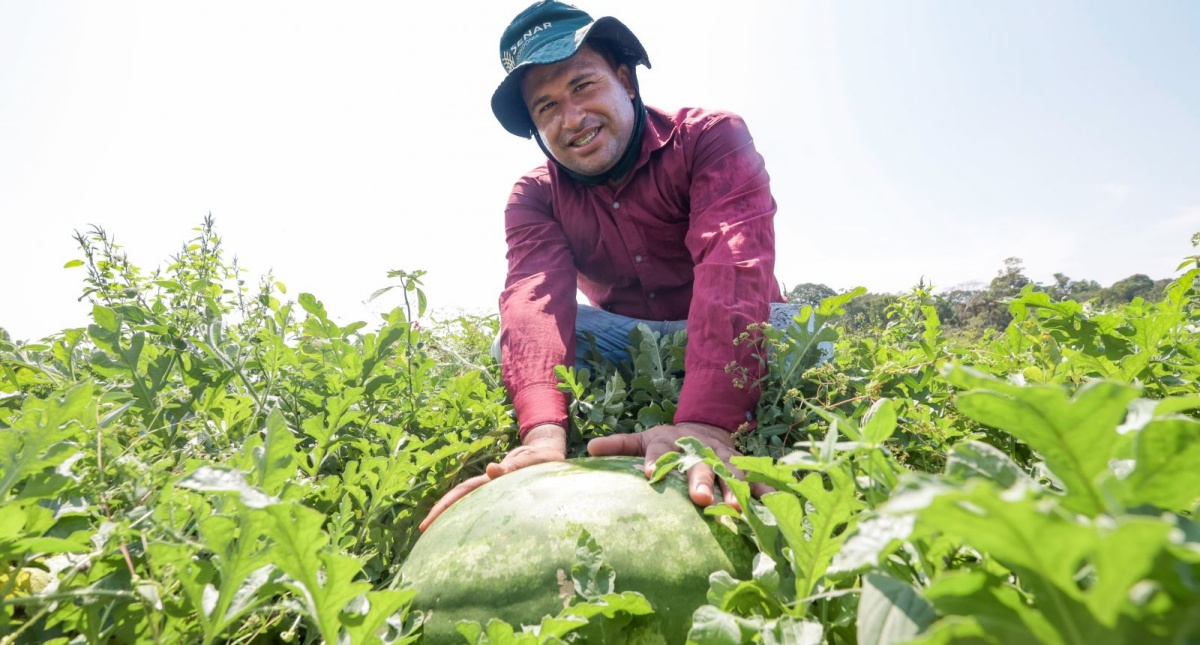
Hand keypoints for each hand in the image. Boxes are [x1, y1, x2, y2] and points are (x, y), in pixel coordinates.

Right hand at [418, 424, 566, 531]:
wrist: (547, 453)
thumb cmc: (538, 458)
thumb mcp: (528, 460)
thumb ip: (512, 466)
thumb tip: (491, 470)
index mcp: (491, 480)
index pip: (462, 493)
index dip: (444, 506)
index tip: (428, 523)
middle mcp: (489, 486)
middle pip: (460, 499)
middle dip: (441, 514)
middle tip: (423, 531)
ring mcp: (496, 491)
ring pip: (469, 505)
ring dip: (453, 518)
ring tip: (438, 537)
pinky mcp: (505, 496)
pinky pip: (484, 510)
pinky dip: (471, 521)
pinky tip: (465, 534)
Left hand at [587, 421, 770, 509]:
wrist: (706, 426)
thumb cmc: (668, 441)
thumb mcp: (644, 439)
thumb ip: (620, 445)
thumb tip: (589, 449)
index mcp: (669, 442)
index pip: (659, 449)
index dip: (654, 460)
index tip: (648, 473)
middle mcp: (697, 448)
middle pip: (699, 463)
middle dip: (701, 479)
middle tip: (700, 498)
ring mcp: (722, 455)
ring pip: (729, 471)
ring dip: (733, 488)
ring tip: (737, 508)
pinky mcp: (741, 463)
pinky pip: (754, 476)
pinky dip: (763, 488)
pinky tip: (772, 503)